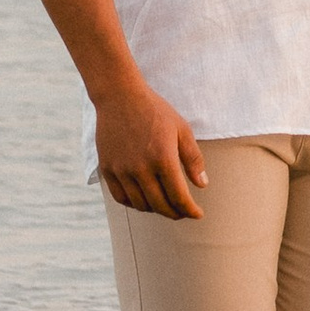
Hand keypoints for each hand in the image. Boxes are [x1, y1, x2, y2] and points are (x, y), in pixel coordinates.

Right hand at [96, 81, 209, 215]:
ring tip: (165, 204)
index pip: (179, 197)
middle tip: (183, 212)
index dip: (190, 210)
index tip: (198, 214)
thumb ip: (193, 159)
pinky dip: (134, 203)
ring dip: (155, 209)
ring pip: (140, 204)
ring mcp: (122, 170)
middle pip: (160, 205)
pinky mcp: (107, 169)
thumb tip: (202, 185)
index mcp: (163, 158)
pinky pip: (121, 197)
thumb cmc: (155, 111)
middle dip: (175, 213)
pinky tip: (144, 199)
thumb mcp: (181, 129)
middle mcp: (141, 168)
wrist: (119, 96)